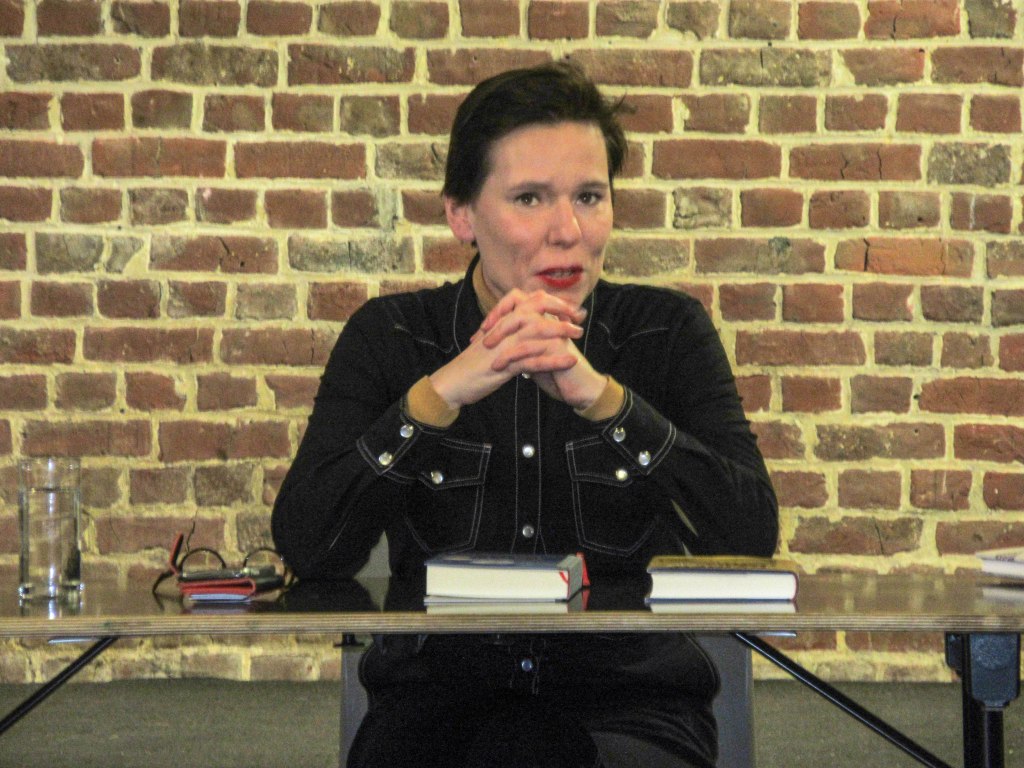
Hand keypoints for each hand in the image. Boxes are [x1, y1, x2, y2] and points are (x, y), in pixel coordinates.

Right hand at [429, 289, 592, 408]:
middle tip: (578, 316)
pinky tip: (571, 360)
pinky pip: (533, 360)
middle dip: (559, 310)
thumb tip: (526, 330)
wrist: (451, 383)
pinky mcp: (504, 365)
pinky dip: (554, 360)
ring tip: (579, 333)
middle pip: (534, 309)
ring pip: (536, 331)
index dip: (549, 300)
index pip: (527, 301)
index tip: (567, 308)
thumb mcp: (492, 345)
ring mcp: (503, 346)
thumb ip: (507, 335)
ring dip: (561, 331)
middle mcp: (502, 329)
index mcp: (500, 322)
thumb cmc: (472, 366)